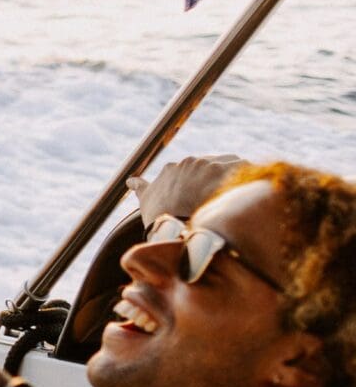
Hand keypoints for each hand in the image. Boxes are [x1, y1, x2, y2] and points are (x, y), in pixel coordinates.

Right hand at [129, 154, 246, 226]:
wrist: (175, 224)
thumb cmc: (160, 218)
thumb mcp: (147, 202)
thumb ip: (142, 189)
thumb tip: (131, 180)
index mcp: (172, 169)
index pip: (194, 169)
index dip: (203, 182)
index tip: (208, 195)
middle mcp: (191, 162)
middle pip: (214, 165)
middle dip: (221, 179)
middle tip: (227, 200)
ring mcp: (210, 164)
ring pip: (232, 164)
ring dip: (238, 178)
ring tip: (242, 197)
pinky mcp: (231, 167)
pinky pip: (249, 168)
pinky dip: (254, 178)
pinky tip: (255, 190)